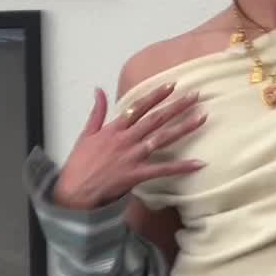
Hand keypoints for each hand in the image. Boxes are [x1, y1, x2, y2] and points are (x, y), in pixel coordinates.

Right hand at [52, 82, 206, 208]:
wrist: (74, 190)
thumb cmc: (79, 164)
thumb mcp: (86, 133)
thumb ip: (97, 111)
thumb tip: (99, 90)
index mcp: (114, 128)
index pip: (139, 107)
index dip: (156, 95)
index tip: (172, 85)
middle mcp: (126, 139)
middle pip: (156, 119)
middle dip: (177, 106)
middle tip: (195, 96)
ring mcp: (133, 156)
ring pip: (162, 138)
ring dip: (183, 128)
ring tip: (201, 118)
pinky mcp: (137, 174)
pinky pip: (163, 170)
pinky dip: (181, 167)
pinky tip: (198, 163)